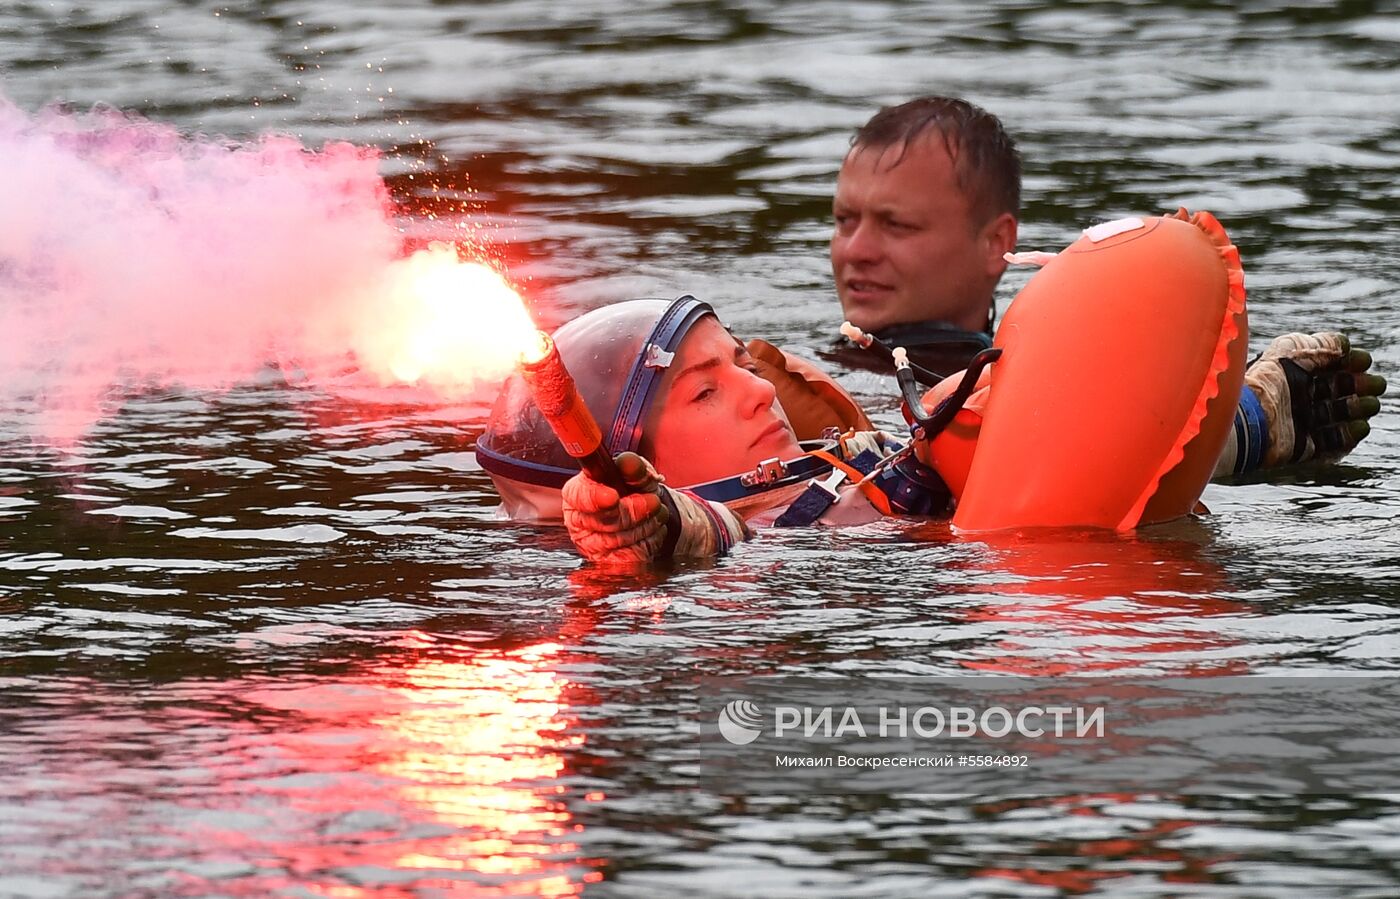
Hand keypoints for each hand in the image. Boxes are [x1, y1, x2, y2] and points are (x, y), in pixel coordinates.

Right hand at [562, 452, 669, 565]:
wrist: (645, 514)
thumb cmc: (631, 490)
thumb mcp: (634, 474)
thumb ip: (632, 467)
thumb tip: (628, 462)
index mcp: (577, 493)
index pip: (580, 497)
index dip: (595, 498)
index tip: (613, 497)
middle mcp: (578, 521)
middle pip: (604, 521)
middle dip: (634, 510)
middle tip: (654, 501)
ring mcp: (590, 545)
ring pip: (619, 540)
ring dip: (646, 525)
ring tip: (658, 513)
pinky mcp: (607, 562)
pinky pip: (629, 557)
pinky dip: (649, 542)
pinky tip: (654, 530)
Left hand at [1245, 332, 1385, 465]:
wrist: (1246, 421)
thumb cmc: (1266, 382)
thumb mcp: (1291, 352)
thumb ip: (1319, 345)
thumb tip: (1344, 345)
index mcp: (1289, 372)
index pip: (1324, 366)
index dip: (1347, 362)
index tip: (1364, 362)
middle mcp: (1293, 398)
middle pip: (1334, 391)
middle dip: (1359, 386)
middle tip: (1375, 385)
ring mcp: (1296, 423)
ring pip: (1335, 416)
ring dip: (1357, 409)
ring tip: (1370, 405)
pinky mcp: (1298, 447)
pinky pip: (1329, 444)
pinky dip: (1348, 436)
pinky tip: (1361, 426)